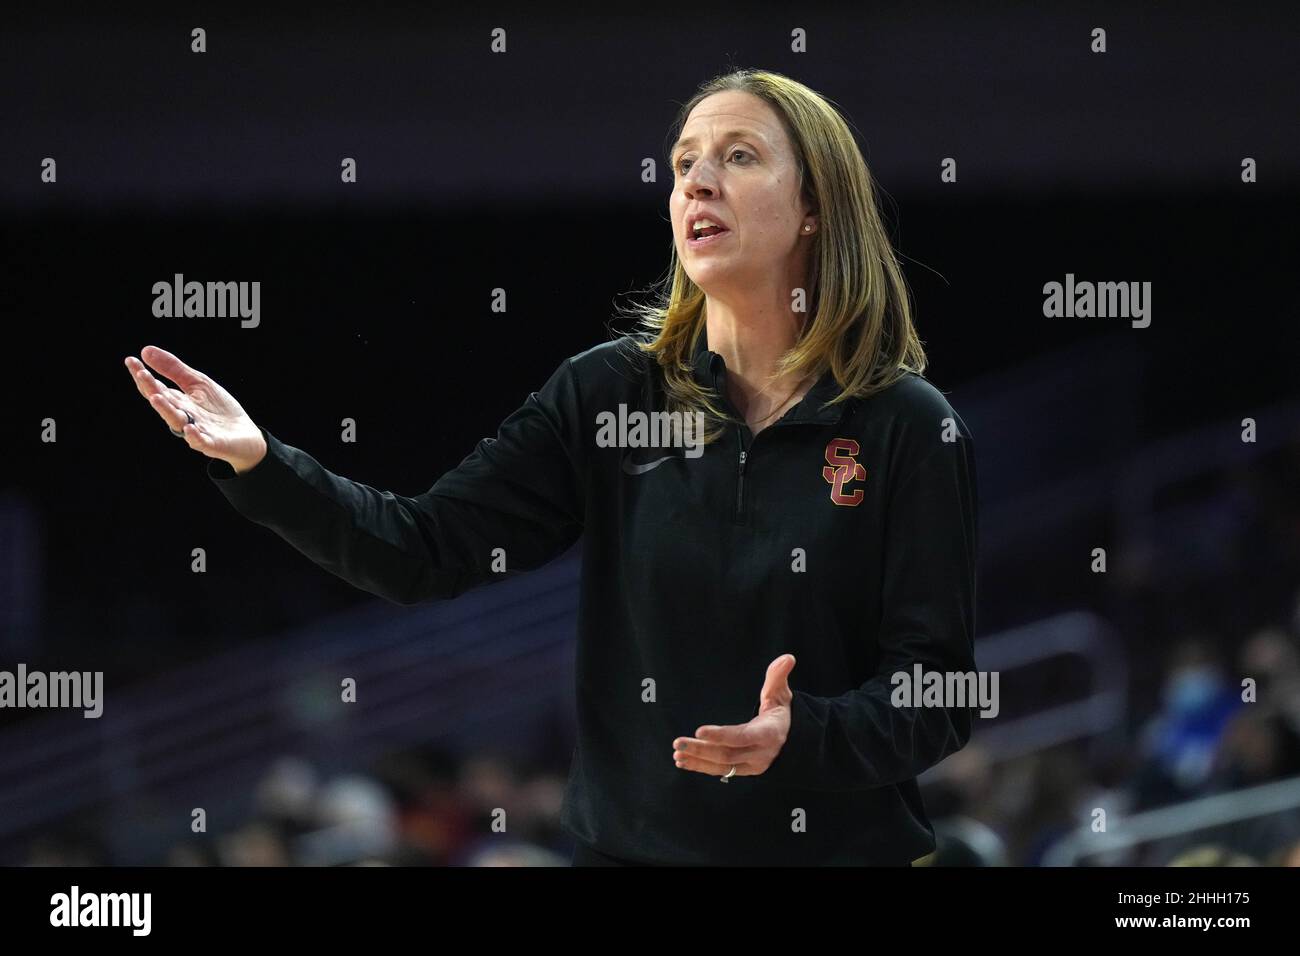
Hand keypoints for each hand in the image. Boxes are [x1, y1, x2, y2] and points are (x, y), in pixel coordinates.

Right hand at [124, 345, 266, 474]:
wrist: (246, 435)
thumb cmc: (218, 409)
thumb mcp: (197, 383)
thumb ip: (174, 369)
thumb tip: (146, 351)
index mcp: (177, 402)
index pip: (156, 388)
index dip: (142, 376)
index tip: (130, 360)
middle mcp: (182, 416)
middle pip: (163, 403)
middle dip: (152, 390)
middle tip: (142, 374)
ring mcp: (196, 431)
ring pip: (177, 422)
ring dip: (166, 410)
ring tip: (156, 398)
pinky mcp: (212, 444)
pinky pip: (201, 441)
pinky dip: (194, 436)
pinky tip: (190, 428)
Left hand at [672, 654, 795, 779]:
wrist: (791, 741)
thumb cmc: (781, 713)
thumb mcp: (781, 694)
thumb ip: (778, 677)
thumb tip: (788, 657)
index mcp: (769, 733)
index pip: (743, 736)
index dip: (721, 735)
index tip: (699, 731)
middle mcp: (760, 753)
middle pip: (727, 754)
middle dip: (701, 750)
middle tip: (678, 742)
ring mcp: (751, 765)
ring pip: (721, 766)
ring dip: (697, 761)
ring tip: (677, 753)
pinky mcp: (743, 770)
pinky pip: (720, 771)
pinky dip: (700, 767)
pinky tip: (682, 761)